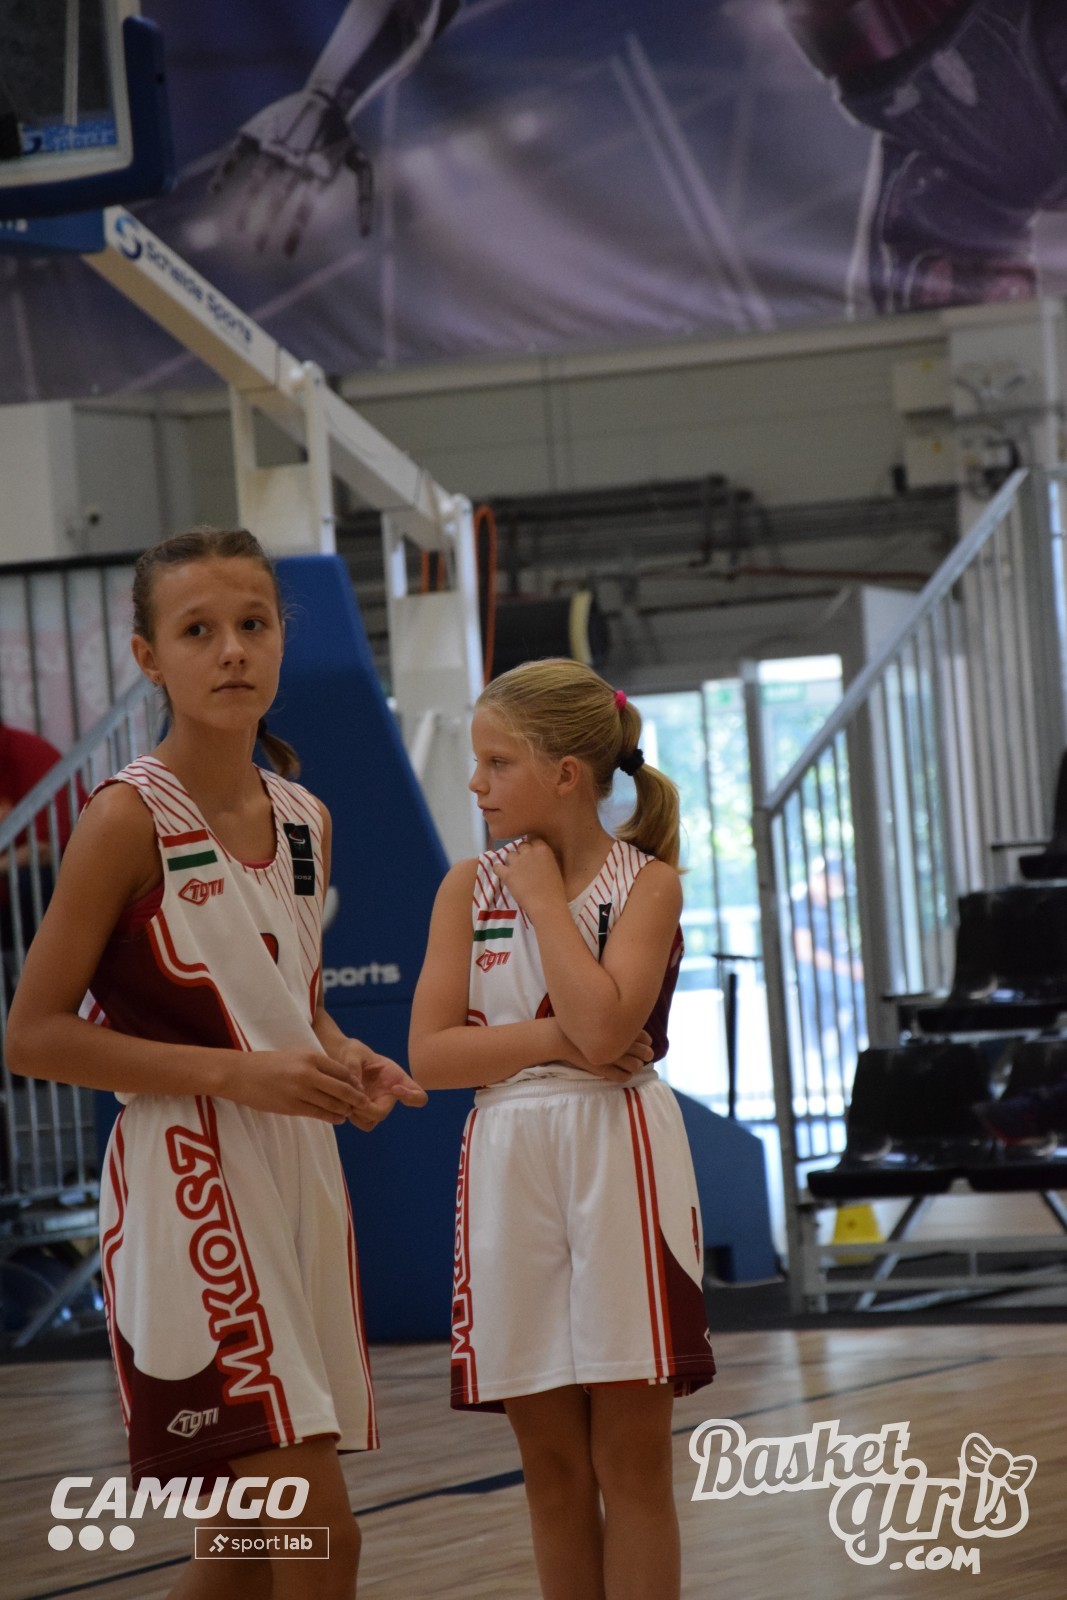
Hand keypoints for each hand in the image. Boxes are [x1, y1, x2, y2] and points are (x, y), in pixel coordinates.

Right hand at [230, 1047, 379, 1123]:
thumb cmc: (269, 1064)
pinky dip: (332, 1117)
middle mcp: (308, 1073)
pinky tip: (338, 1118)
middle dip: (356, 1098)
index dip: (354, 1082)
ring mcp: (300, 1091)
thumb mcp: (296, 1056)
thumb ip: (317, 1065)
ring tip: (350, 1112)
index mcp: (311, 1057)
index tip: (359, 1088)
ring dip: (345, 1110)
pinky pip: (319, 1114)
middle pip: (343, 1089)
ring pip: (332, 1104)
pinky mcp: (292, 1107)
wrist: (240, 1074)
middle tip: (364, 1104)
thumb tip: (340, 1078)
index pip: (342, 1071)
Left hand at [332, 1039, 428, 1131]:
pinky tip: (343, 1101)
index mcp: (396, 1079)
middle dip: (365, 1107)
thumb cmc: (352, 1051)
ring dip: (356, 1112)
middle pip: (382, 1113)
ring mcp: (375, 1104)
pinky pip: (361, 1122)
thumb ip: (353, 1066)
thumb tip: (356, 1089)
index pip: (419, 1097)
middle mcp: (388, 1095)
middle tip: (355, 1096)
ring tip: (346, 1096)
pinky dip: (351, 1115)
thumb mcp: (353, 1052)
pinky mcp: (362, 1111)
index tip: (394, 1087)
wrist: (340, 1057)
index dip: (411, 1097)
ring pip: (370, 1121)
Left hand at [491, 837, 564, 916]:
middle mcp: (528, 852)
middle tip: (525, 865)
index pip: (533, 839)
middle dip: (522, 853)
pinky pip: (497, 867)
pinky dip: (499, 870)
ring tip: (516, 872)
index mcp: (543, 849)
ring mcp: (516, 862)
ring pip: (509, 855)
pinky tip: (502, 874)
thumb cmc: (556, 890)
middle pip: (521, 846)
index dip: (532, 846)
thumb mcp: (555, 868)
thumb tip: (539, 859)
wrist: (547, 904)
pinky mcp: (507, 874)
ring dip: (512, 861)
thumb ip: (545, 859)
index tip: (533, 854)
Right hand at [559, 1028, 653, 1082]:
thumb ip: (618, 1021)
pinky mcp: (604, 1070)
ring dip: (637, 1066)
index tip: (643, 1043)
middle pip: (645, 1053)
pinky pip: (623, 1077)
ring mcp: (612, 1057)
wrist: (561, 1037)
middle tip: (642, 1056)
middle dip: (646, 1055)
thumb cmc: (580, 1025)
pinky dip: (626, 1076)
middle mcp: (620, 1043)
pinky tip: (622, 1073)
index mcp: (621, 1028)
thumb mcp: (602, 1017)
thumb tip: (633, 1028)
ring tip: (632, 1065)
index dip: (647, 1042)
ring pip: (636, 1066)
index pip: (646, 1038)